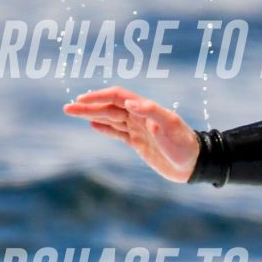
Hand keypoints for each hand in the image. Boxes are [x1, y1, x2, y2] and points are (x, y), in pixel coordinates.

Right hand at [64, 86, 200, 182]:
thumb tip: (129, 102)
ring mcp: (138, 129)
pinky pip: (118, 132)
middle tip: (67, 108)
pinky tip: (93, 124)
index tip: (81, 100)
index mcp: (145, 109)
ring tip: (72, 113)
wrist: (194, 164)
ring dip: (92, 115)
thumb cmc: (184, 144)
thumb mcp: (170, 126)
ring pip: (110, 118)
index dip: (99, 97)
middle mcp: (140, 117)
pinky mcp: (138, 143)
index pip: (117, 97)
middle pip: (109, 107)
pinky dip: (105, 128)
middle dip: (88, 106)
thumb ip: (151, 112)